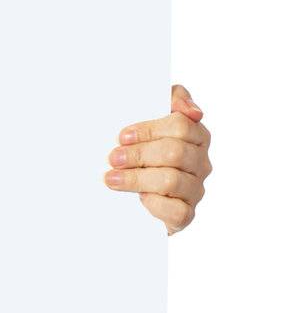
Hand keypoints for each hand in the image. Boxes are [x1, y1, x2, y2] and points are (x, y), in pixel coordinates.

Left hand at [103, 83, 211, 235]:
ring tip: (112, 178)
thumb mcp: (154, 116)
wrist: (139, 191)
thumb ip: (172, 98)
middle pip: (174, 152)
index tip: (123, 136)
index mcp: (197, 135)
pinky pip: (177, 211)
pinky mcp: (187, 214)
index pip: (180, 125)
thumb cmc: (147, 148)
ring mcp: (196, 189)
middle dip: (139, 155)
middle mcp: (201, 162)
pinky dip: (154, 204)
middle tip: (113, 158)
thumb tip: (191, 110)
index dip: (149, 130)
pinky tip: (139, 198)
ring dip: (137, 179)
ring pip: (171, 181)